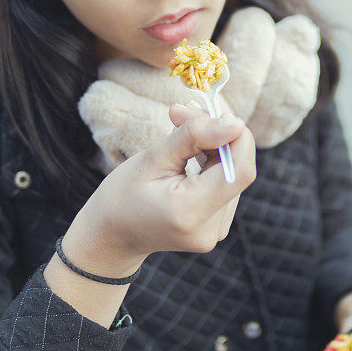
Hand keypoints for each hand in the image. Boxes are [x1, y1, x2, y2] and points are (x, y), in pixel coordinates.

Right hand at [62, 103, 256, 277]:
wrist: (111, 236)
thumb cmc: (122, 195)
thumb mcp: (151, 158)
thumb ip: (194, 136)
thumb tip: (235, 123)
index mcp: (189, 212)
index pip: (240, 171)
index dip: (238, 138)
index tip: (217, 115)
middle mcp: (209, 229)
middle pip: (236, 170)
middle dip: (219, 137)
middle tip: (184, 115)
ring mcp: (215, 232)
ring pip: (232, 175)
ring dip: (214, 150)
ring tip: (179, 142)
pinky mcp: (216, 228)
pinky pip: (225, 186)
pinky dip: (212, 166)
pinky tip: (189, 162)